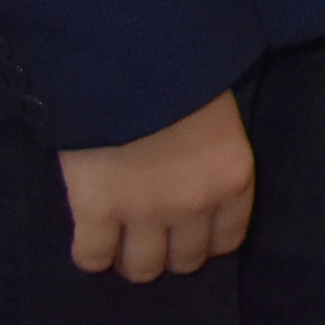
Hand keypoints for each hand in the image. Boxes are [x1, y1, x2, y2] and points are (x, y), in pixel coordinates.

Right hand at [58, 89, 252, 281]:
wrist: (133, 56)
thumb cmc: (182, 74)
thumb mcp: (217, 117)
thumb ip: (212, 159)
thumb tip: (197, 182)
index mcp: (233, 179)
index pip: (227, 240)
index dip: (205, 241)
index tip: (189, 233)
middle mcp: (195, 205)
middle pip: (185, 261)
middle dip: (168, 252)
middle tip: (151, 236)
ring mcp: (145, 213)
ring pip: (142, 268)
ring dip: (130, 258)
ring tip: (120, 241)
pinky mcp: (97, 212)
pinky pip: (92, 258)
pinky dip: (90, 254)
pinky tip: (91, 237)